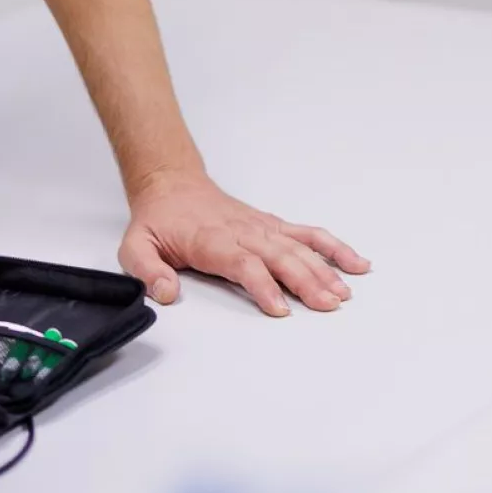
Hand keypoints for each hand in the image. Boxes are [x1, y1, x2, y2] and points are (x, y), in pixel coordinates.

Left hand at [120, 171, 370, 316]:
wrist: (172, 184)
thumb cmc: (159, 220)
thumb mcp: (136, 246)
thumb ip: (147, 270)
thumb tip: (164, 292)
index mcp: (212, 240)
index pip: (243, 263)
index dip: (263, 285)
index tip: (280, 308)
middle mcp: (243, 232)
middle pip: (280, 257)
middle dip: (306, 281)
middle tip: (327, 306)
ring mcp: (262, 228)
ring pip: (298, 247)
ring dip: (324, 269)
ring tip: (344, 294)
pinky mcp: (273, 226)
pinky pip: (308, 235)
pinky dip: (333, 247)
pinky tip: (356, 263)